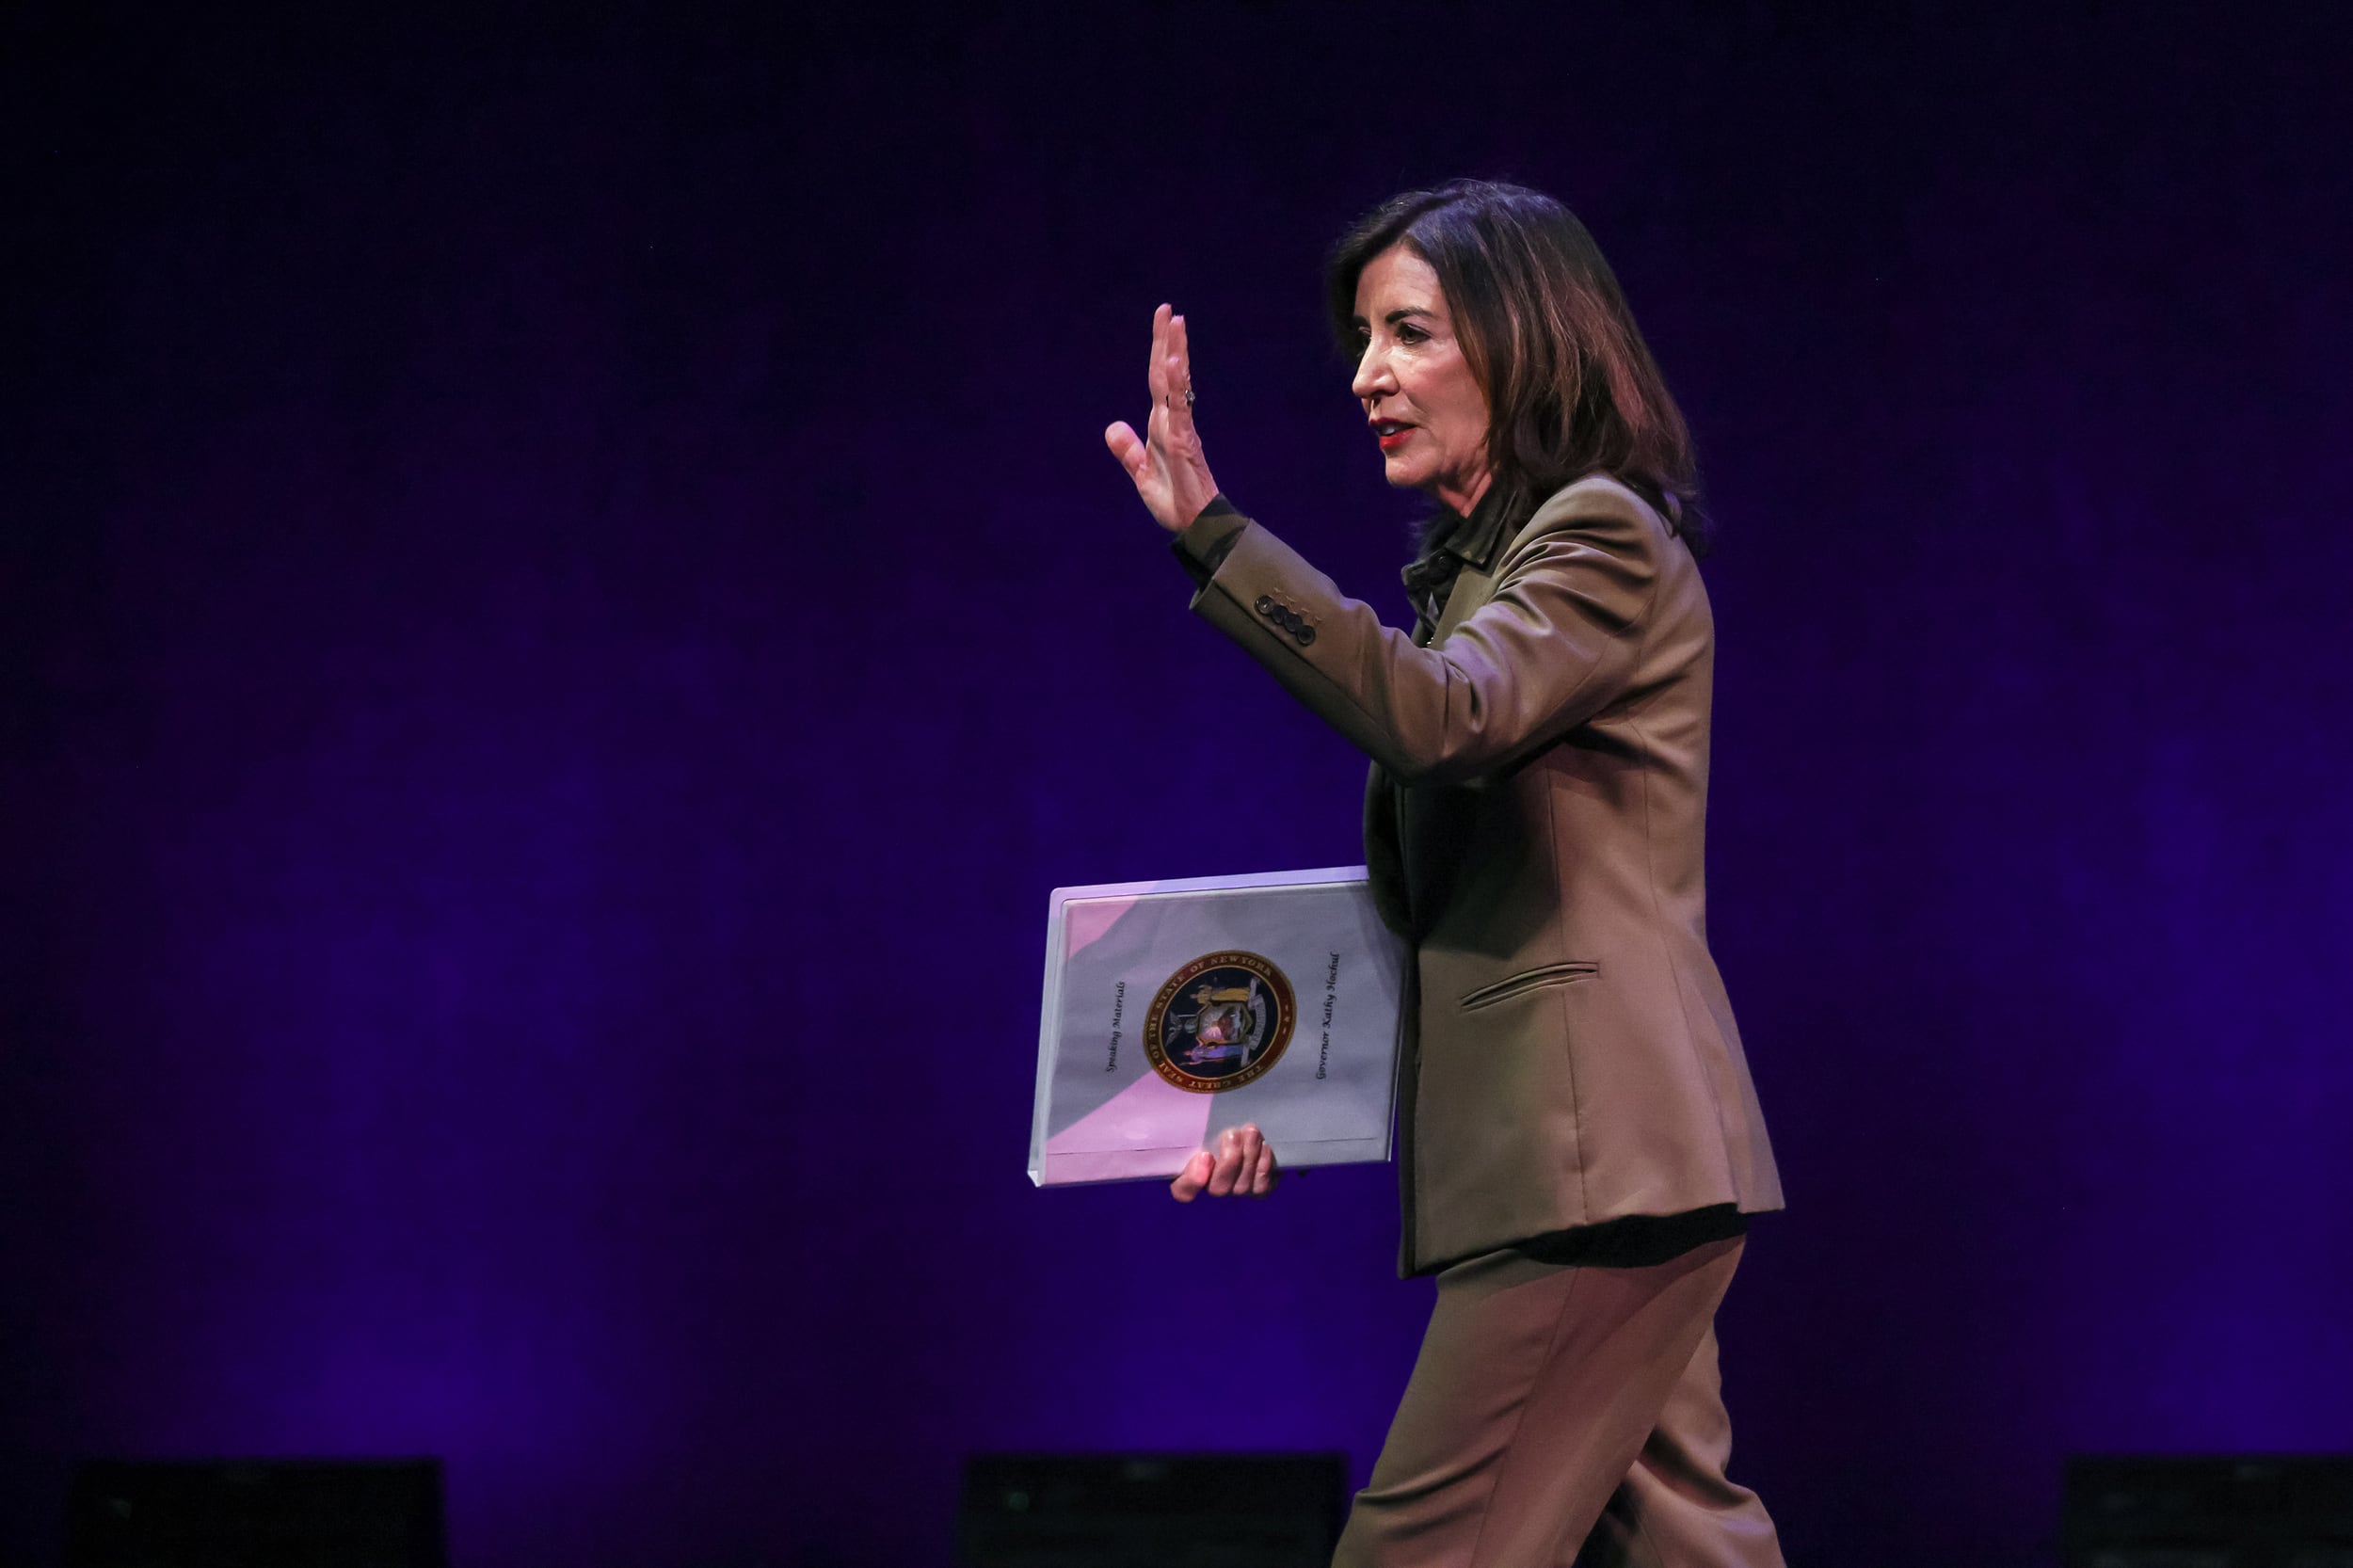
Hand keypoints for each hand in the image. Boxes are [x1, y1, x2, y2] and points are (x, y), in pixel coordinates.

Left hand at [1104, 303, 1221, 532]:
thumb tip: (1113, 427)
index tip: (1163, 323)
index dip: (1158, 352)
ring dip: (1175, 353)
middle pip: (1167, 374)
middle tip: (1169, 310)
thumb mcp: (1141, 472)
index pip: (1158, 381)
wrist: (1192, 524)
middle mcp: (1172, 421)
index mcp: (1161, 426)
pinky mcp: (1184, 443)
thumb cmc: (1174, 500)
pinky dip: (1175, 386)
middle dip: (1167, 341)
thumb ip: (1127, 450)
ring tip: (1176, 323)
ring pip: (1176, 385)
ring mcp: (1180, 429)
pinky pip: (1179, 409)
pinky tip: (1173, 364)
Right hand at [1170, 1123, 1279, 1200]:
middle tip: (1233, 1134)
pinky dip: (1263, 1165)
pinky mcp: (1257, 1189)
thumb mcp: (1203, 1120)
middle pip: (1218, 1188)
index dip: (1193, 1180)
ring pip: (1241, 1187)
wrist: (1250, 1123)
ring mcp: (1236, 1191)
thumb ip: (1189, 1121)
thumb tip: (1177, 1108)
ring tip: (1251, 1132)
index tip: (1204, 1155)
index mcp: (1189, 1171)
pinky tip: (1264, 1146)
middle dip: (1229, 1160)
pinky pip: (1261, 1187)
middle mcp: (1212, 1186)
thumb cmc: (1219, 1117)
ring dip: (1248, 1156)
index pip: (1183, 1190)